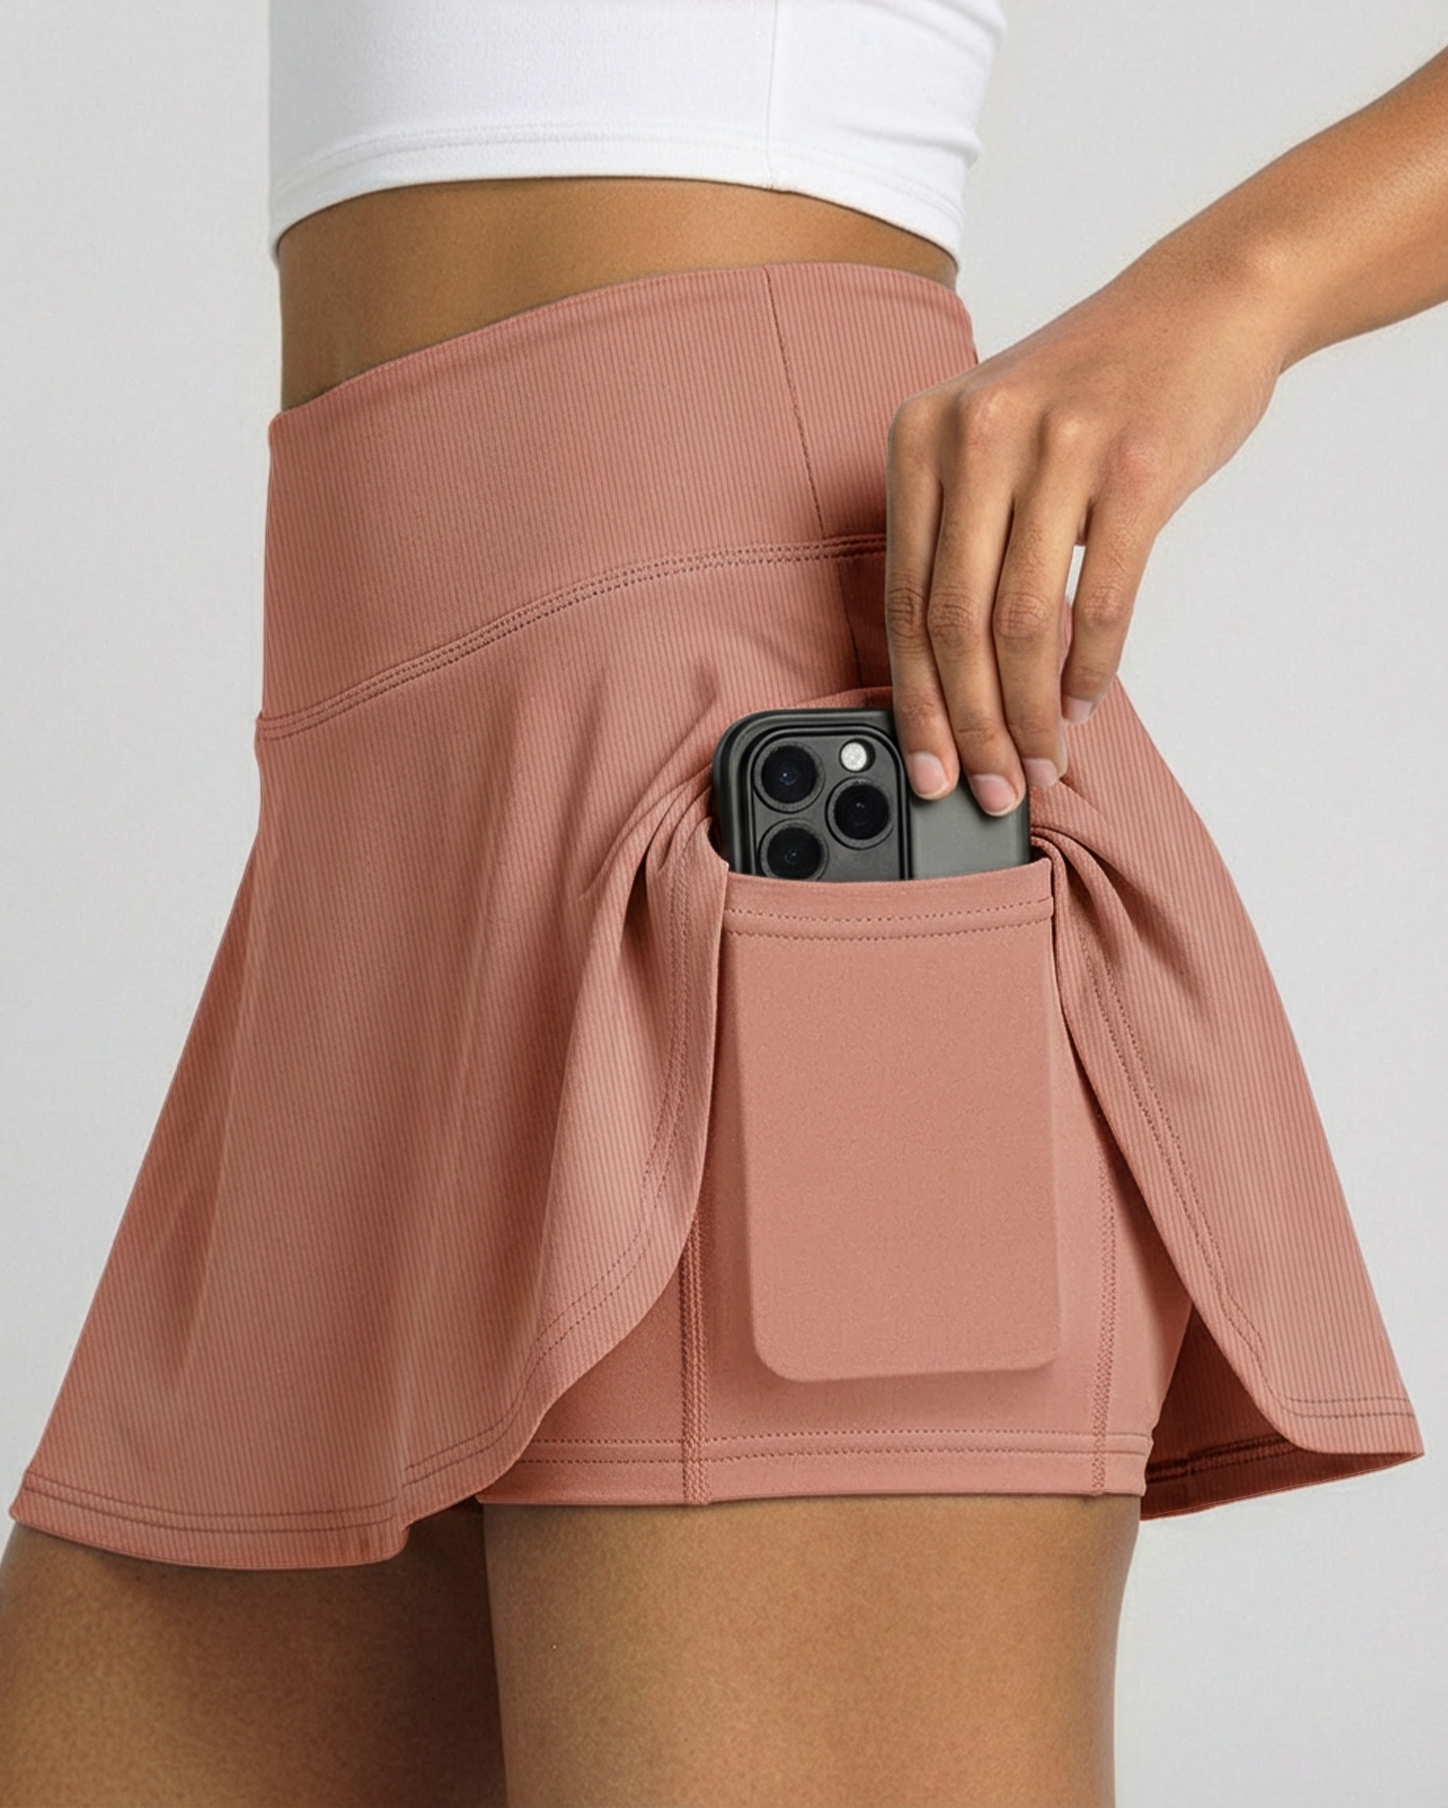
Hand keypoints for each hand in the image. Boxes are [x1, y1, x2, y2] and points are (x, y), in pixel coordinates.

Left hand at [883, 249, 1284, 810]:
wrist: (1205, 302)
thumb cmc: (1094, 387)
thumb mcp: (994, 434)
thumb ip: (959, 534)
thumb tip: (949, 679)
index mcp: (923, 435)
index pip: (903, 598)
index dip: (915, 699)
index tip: (928, 766)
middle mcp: (978, 436)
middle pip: (954, 622)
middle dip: (969, 725)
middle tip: (989, 787)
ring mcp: (1058, 448)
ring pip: (1022, 624)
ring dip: (1030, 712)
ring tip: (1042, 759)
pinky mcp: (1135, 468)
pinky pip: (1100, 602)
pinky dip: (1091, 669)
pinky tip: (1084, 702)